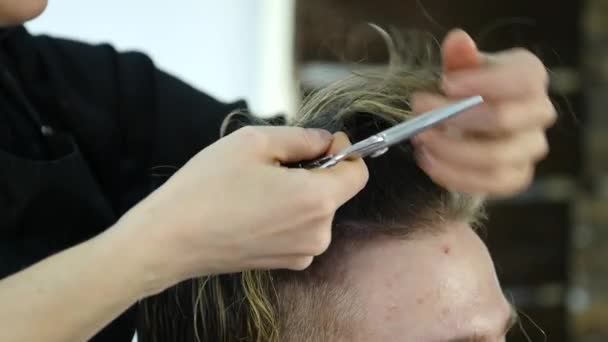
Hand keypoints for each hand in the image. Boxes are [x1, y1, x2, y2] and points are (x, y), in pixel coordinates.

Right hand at [115, 126, 367, 292]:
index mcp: (316, 200)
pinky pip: (300, 230)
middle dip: (313, 172)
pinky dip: (286, 215)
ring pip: (316, 210)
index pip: (359, 173)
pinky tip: (252, 211)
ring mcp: (302, 254)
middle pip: (335, 191)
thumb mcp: (254, 142)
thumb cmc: (207, 187)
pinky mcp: (285, 264)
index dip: (343, 152)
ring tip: (255, 189)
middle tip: (270, 166)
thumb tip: (328, 141)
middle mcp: (318, 233)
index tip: (317, 145)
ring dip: (298, 194)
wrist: (169, 240)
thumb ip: (303, 138)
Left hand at [412, 29, 555, 195]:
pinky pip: (491, 184)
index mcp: (529, 76)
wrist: (471, 122)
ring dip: (449, 151)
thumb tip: (458, 41)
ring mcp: (531, 148)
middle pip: (503, 119)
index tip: (444, 84)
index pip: (519, 80)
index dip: (481, 84)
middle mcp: (538, 112)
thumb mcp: (461, 69)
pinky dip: (454, 176)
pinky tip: (428, 161)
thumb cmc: (466, 90)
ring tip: (420, 139)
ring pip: (495, 158)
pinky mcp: (517, 177)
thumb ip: (459, 58)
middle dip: (453, 117)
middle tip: (418, 112)